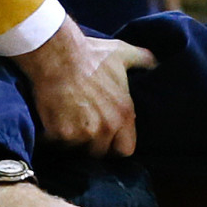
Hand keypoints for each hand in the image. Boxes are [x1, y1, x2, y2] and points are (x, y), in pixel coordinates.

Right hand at [13, 16, 156, 155]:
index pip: (126, 150)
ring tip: (66, 122)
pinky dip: (52, 136)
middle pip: (100, 152)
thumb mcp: (122, 53)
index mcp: (124, 115)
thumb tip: (155, 62)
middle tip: (81, 127)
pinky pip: (56, 143)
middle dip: (91, 143)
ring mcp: (84, 133)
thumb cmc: (90, 54)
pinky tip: (51, 119)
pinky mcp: (61, 134)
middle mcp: (107, 127)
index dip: (115, 145)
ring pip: (77, 149)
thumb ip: (142, 60)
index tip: (106, 137)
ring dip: (71, 140)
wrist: (58, 54)